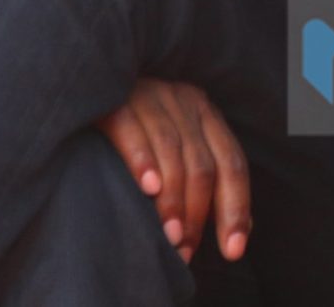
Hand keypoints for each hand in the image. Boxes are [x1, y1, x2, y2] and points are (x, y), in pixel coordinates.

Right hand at [101, 80, 250, 263]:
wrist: (91, 82)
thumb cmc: (141, 130)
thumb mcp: (181, 147)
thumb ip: (209, 183)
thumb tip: (243, 230)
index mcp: (207, 115)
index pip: (233, 164)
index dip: (236, 208)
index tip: (233, 250)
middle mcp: (185, 102)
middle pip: (203, 164)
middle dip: (197, 212)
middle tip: (184, 249)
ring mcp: (152, 96)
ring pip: (173, 151)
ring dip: (173, 198)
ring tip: (169, 235)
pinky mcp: (117, 97)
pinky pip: (134, 129)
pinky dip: (143, 160)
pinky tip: (148, 188)